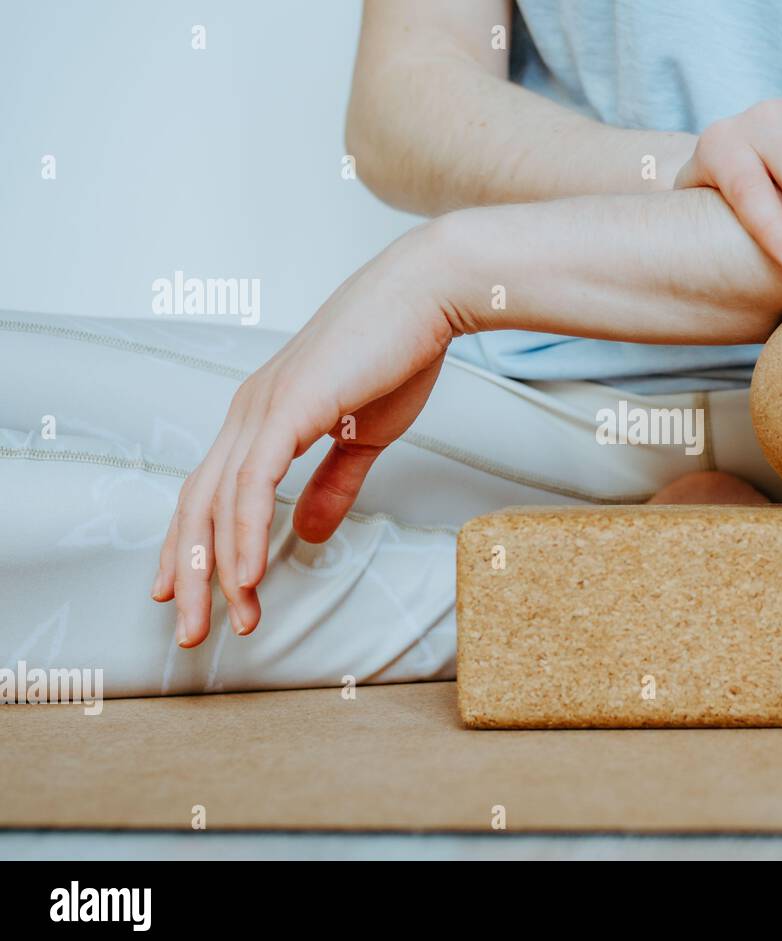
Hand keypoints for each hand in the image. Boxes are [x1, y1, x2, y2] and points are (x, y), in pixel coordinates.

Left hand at [151, 226, 453, 647]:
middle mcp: (248, 413)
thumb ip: (334, 484)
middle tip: (191, 632)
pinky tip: (247, 576)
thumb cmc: (399, 355)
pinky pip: (253, 484)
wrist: (425, 297)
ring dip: (221, 568)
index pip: (211, 493)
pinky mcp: (287, 408)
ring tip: (234, 618)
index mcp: (262, 417)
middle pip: (198, 506)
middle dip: (191, 574)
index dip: (194, 547)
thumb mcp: (365, 437)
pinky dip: (246, 534)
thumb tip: (309, 534)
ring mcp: (262, 409)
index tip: (186, 595)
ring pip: (219, 503)